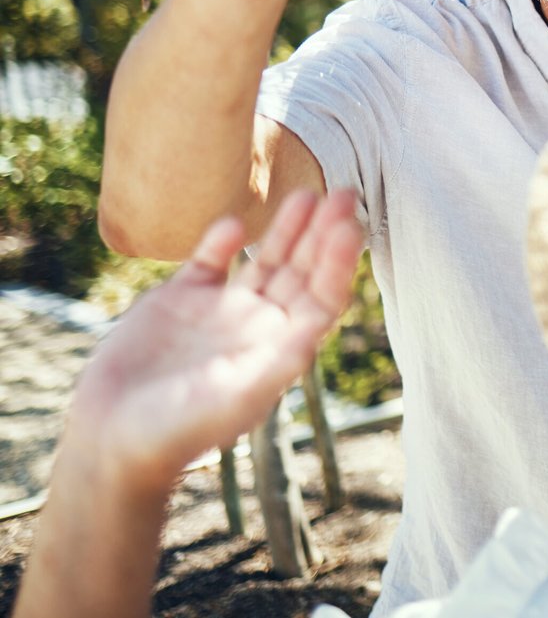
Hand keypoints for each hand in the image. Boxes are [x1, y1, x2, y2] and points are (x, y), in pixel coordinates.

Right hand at [64, 190, 362, 494]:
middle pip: (303, 271)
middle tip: (346, 194)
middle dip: (323, 234)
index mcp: (281, 348)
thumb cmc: (180, 431)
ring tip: (307, 194)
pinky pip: (208, 261)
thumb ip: (274, 362)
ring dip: (286, 229)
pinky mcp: (178, 301)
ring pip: (265, 260)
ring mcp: (221, 310)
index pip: (323, 297)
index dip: (338, 263)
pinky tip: (234, 223)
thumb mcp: (236, 398)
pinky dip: (221, 241)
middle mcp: (259, 325)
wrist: (113, 439)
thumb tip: (315, 332)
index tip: (349, 228)